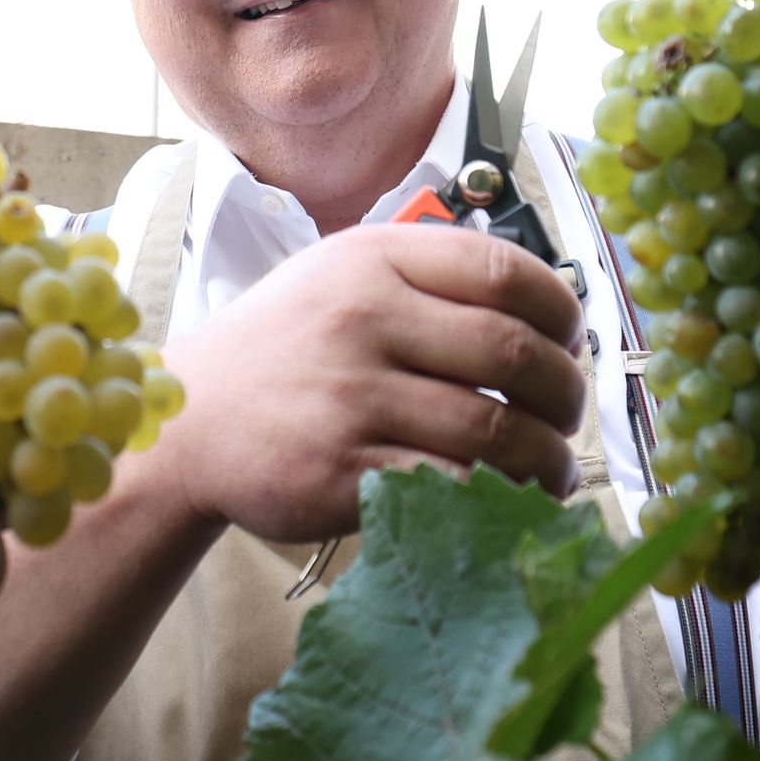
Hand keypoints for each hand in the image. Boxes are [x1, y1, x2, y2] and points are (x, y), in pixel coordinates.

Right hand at [152, 222, 586, 544]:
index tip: (571, 344)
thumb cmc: (284, 349)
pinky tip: (510, 501)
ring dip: (549, 460)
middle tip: (569, 416)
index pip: (506, 273)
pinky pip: (452, 486)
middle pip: (515, 355)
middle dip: (566, 395)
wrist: (188, 421)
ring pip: (495, 431)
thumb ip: (432, 280)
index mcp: (375, 259)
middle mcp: (364, 319)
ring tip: (556, 470)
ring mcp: (351, 397)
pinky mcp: (340, 471)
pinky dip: (499, 499)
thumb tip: (549, 318)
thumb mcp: (342, 277)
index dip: (562, 314)